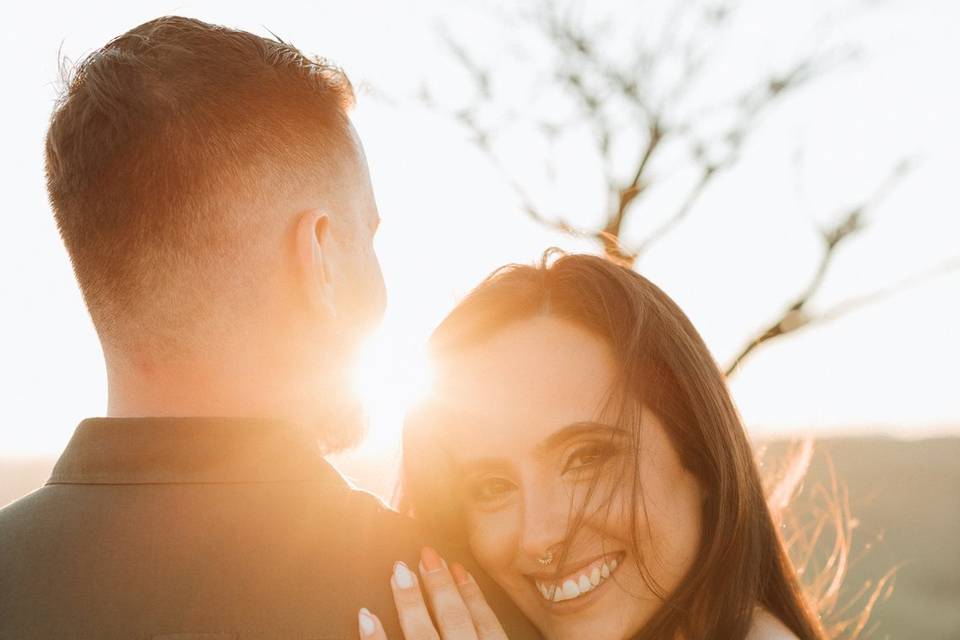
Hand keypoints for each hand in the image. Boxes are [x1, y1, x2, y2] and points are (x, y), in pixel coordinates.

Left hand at [358, 546, 507, 639]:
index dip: (472, 593)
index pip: (486, 624)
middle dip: (440, 585)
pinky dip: (375, 638)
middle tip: (427, 554)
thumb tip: (481, 607)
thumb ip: (491, 635)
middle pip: (455, 620)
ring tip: (399, 572)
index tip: (458, 567)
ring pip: (423, 637)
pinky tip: (366, 617)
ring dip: (410, 602)